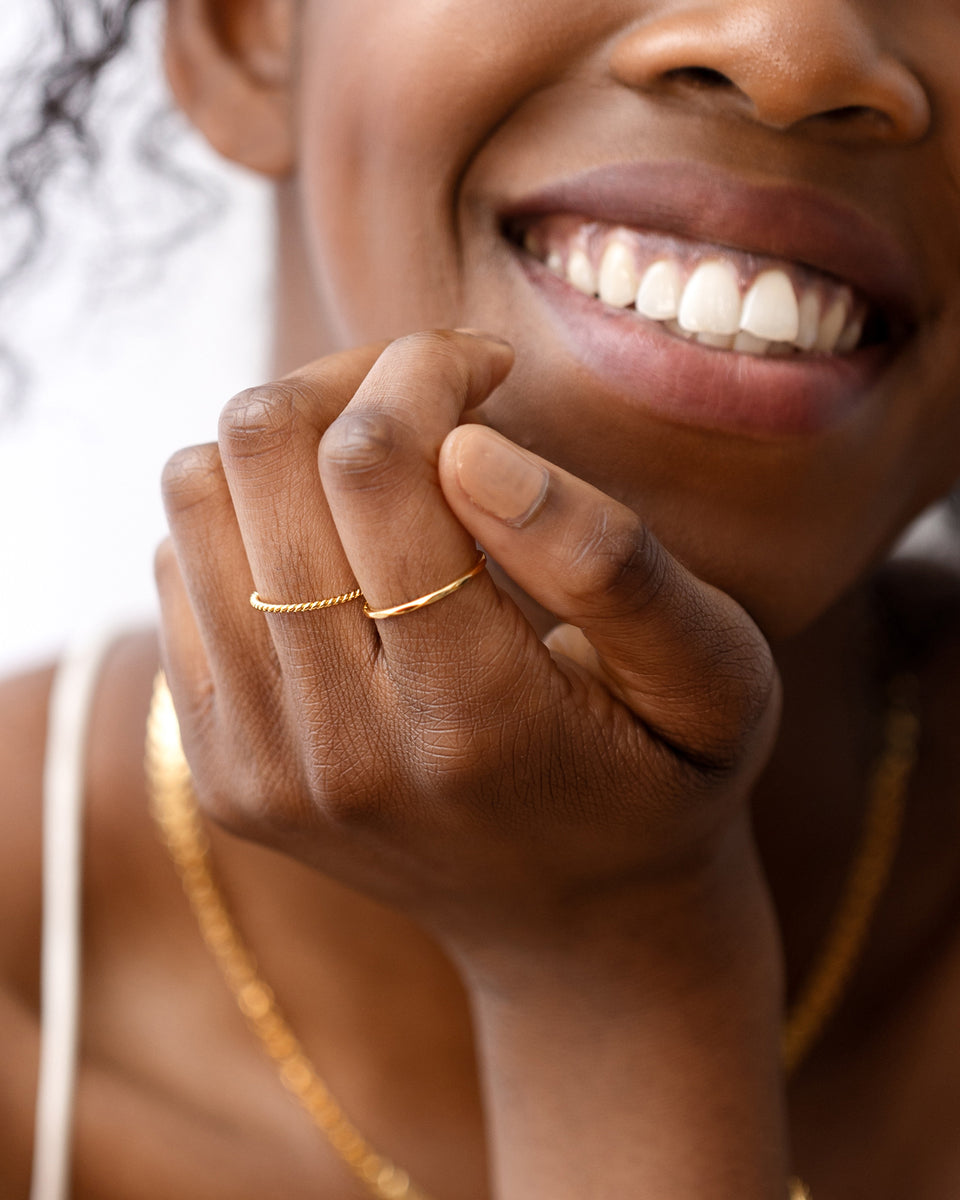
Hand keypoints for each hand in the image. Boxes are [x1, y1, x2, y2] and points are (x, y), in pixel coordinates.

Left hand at [157, 330, 780, 965]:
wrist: (574, 925)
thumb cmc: (660, 779)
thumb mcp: (713, 678)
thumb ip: (608, 559)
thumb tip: (468, 447)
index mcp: (473, 720)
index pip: (373, 464)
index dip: (423, 369)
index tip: (487, 372)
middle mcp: (339, 753)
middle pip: (259, 457)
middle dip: (348, 381)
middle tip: (429, 400)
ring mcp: (260, 768)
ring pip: (194, 493)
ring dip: (291, 443)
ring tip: (382, 468)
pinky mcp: (220, 768)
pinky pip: (177, 563)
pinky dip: (250, 519)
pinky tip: (339, 554)